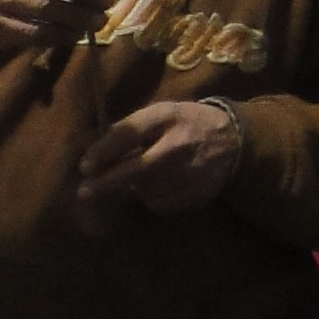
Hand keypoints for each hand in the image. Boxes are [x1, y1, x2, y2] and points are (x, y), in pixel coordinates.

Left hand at [77, 95, 245, 214]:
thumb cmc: (184, 123)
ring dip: (133, 189)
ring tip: (140, 178)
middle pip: (138, 168)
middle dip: (108, 182)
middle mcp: (181, 143)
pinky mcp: (199, 192)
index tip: (84, 166)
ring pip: (147, 190)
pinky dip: (152, 198)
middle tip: (84, 191)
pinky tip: (160, 185)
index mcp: (169, 116)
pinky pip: (161, 204)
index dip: (104, 151)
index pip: (130, 133)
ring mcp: (193, 170)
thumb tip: (88, 149)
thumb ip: (128, 129)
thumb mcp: (160, 114)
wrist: (233, 139)